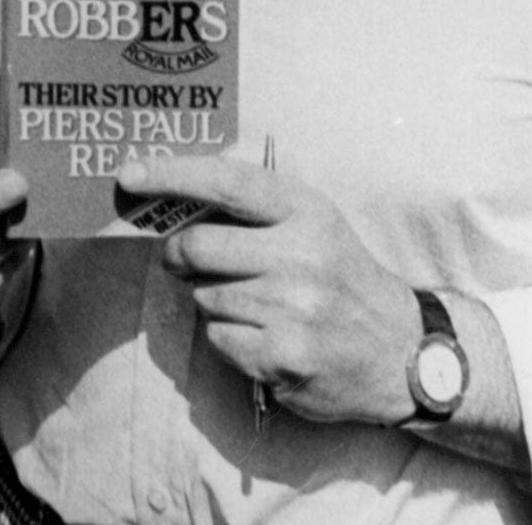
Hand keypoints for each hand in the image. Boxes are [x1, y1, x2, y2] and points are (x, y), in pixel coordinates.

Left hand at [120, 153, 418, 426]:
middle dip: (177, 254)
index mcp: (306, 211)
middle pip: (197, 246)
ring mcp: (295, 309)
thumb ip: (251, 208)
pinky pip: (218, 339)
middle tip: (183, 260)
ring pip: (204, 296)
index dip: (171, 175)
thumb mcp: (311, 224)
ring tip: (255, 303)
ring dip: (212, 299)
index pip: (226, 182)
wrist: (402, 350)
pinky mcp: (285, 356)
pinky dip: (228, 338)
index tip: (129, 176)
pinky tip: (264, 336)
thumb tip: (170, 199)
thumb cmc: (339, 277)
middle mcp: (302, 255)